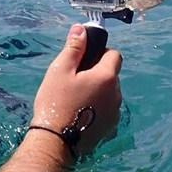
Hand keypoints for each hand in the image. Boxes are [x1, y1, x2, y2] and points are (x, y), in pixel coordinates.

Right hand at [32, 25, 121, 155]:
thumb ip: (74, 48)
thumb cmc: (56, 102)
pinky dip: (98, 109)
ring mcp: (115, 113)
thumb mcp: (60, 70)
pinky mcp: (110, 129)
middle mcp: (117, 95)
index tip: (85, 60)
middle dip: (98, 73)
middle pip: (112, 75)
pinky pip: (108, 111)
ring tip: (76, 100)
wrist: (55, 142)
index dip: (101, 53)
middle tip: (75, 81)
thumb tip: (81, 29)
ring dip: (99, 92)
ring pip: (111, 94)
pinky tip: (80, 115)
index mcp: (107, 77)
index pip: (114, 55)